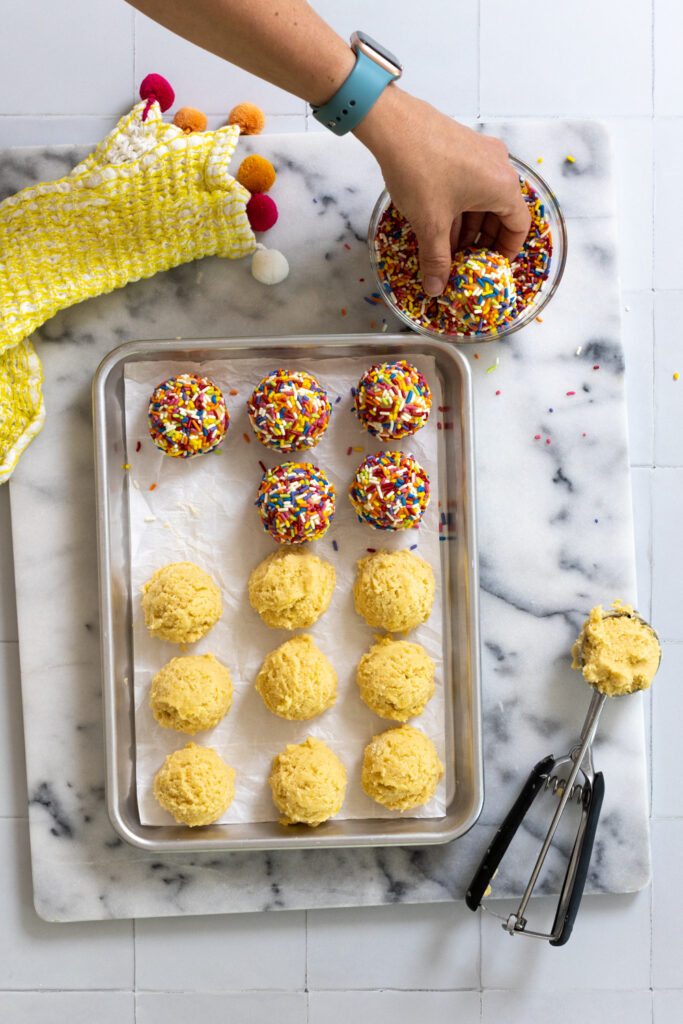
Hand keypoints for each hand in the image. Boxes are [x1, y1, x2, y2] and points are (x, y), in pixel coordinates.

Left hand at [355, 87, 530, 295]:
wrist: (392, 124)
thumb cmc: (419, 170)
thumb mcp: (430, 224)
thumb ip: (437, 260)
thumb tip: (437, 288)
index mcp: (503, 185)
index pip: (519, 226)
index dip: (507, 251)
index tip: (493, 267)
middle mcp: (499, 167)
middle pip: (501, 213)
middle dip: (482, 241)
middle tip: (466, 262)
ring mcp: (481, 154)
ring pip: (482, 200)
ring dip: (467, 227)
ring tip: (446, 248)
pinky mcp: (462, 147)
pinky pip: (469, 184)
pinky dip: (458, 207)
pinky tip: (437, 224)